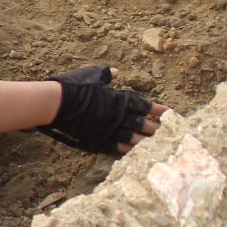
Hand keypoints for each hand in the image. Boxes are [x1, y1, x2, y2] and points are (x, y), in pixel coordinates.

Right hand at [37, 65, 160, 154]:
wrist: (56, 104)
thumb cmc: (73, 86)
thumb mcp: (91, 74)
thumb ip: (106, 74)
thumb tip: (116, 72)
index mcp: (117, 98)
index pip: (142, 105)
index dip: (156, 109)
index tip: (169, 112)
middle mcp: (116, 116)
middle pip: (141, 124)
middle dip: (154, 128)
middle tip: (166, 133)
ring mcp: (107, 130)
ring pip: (132, 139)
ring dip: (144, 142)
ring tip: (155, 146)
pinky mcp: (97, 141)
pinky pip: (116, 149)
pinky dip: (126, 151)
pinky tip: (134, 154)